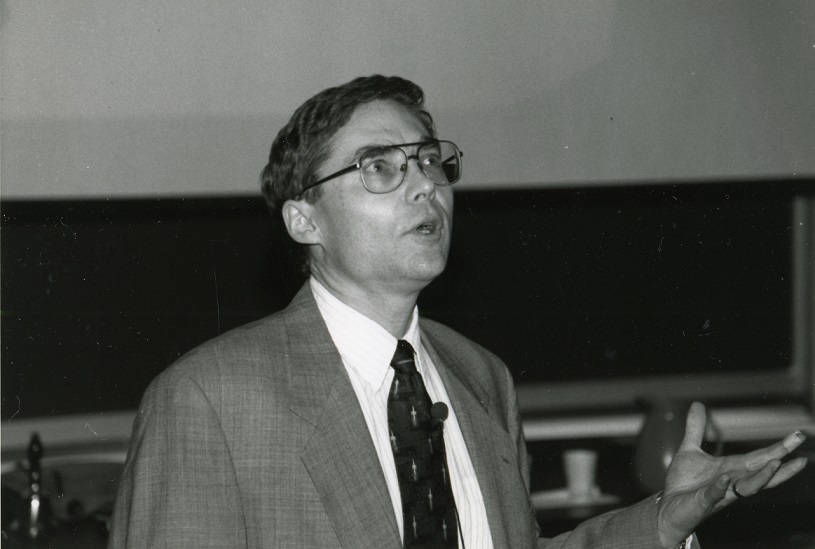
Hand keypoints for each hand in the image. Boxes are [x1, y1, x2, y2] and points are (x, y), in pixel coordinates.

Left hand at [655, 401, 807, 547]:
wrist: (668, 508)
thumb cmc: (685, 483)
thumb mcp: (690, 450)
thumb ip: (695, 429)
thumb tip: (698, 404)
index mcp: (733, 469)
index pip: (760, 457)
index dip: (780, 448)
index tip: (799, 436)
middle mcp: (733, 482)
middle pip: (762, 471)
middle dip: (781, 461)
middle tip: (801, 450)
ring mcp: (720, 493)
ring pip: (748, 487)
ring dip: (762, 476)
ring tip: (776, 462)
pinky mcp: (703, 501)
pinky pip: (714, 495)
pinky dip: (721, 487)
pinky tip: (725, 478)